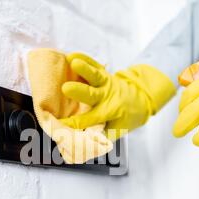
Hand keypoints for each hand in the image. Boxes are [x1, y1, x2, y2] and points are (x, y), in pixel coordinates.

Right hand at [60, 53, 175, 139]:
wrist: (140, 100)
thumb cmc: (123, 119)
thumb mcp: (114, 132)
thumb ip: (97, 137)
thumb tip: (73, 143)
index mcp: (108, 113)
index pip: (88, 120)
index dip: (73, 123)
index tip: (59, 125)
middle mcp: (106, 97)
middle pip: (91, 94)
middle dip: (79, 91)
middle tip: (66, 88)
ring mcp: (105, 83)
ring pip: (95, 75)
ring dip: (85, 68)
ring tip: (73, 62)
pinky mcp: (104, 73)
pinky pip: (95, 64)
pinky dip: (84, 58)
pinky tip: (72, 55)